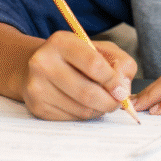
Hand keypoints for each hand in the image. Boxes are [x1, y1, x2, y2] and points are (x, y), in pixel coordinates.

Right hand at [20, 31, 136, 120]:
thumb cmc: (75, 58)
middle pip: (87, 92)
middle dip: (110, 102)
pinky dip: (85, 115)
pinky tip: (82, 104)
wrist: (39, 66)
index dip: (113, 80)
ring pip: (82, 110)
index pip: (94, 64)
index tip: (121, 89)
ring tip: (99, 100)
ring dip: (98, 109)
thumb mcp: (99, 49)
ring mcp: (37, 86)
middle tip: (117, 102)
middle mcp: (43, 62)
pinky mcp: (37, 107)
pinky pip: (72, 119)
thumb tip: (123, 88)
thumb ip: (120, 63)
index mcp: (61, 42)